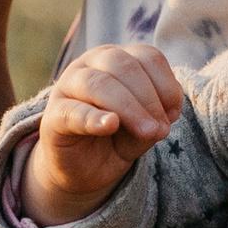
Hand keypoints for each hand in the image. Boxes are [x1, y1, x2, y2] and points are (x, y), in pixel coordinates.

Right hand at [20, 43, 184, 225]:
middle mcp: (91, 63)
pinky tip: (109, 125)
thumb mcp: (142, 129)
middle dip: (148, 98)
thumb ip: (154, 119)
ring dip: (129, 108)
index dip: (166, 83)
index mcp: (117, 59)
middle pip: (123, 65)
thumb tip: (165, 117)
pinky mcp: (53, 116)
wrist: (81, 171)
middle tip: (162, 129)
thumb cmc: (115, 140)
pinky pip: (73, 111)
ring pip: (99, 83)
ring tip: (147, 132)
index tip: (174, 114)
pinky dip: (93, 117)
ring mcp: (68, 86)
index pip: (147, 56)